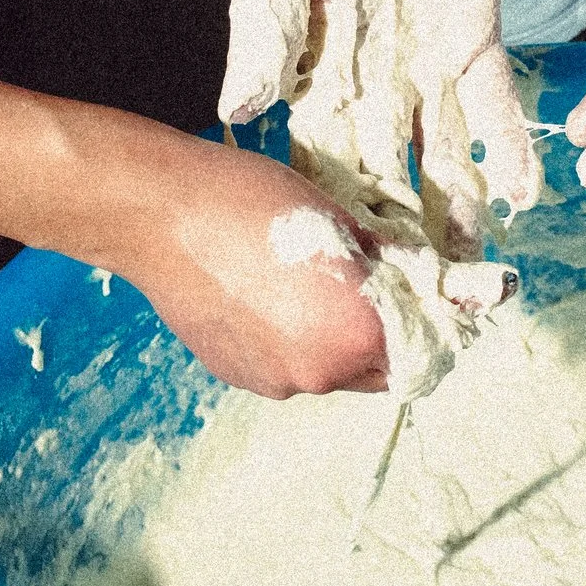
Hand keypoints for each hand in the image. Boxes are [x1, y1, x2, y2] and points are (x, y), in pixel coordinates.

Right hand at [101, 131, 392, 397]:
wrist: (161, 216)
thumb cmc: (253, 203)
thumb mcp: (340, 219)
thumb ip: (386, 261)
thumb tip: (414, 273)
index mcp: (357, 334)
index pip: (420, 347)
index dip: (424, 319)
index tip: (417, 295)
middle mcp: (320, 374)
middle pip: (375, 368)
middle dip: (376, 332)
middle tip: (360, 285)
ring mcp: (273, 382)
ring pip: (325, 368)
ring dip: (328, 337)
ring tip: (300, 284)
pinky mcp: (235, 376)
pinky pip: (282, 365)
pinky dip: (286, 340)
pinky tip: (263, 295)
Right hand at [220, 0, 541, 261]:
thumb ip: (263, 40)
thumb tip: (237, 111)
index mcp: (316, 85)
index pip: (323, 167)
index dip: (340, 220)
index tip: (352, 275)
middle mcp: (374, 92)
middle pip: (389, 180)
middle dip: (406, 241)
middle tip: (427, 299)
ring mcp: (428, 73)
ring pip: (446, 158)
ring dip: (463, 211)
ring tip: (481, 269)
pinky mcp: (477, 44)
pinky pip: (496, 106)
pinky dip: (509, 146)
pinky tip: (526, 192)